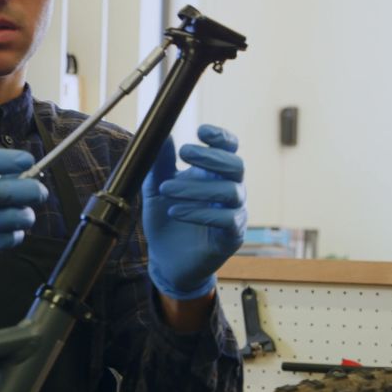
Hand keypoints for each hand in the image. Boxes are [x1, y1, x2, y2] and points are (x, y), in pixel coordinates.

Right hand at [0, 149, 47, 292]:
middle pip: (5, 192)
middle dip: (32, 189)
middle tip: (40, 190)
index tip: (27, 159)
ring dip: (26, 214)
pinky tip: (8, 230)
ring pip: (12, 218)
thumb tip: (16, 167)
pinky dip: (15, 234)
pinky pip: (7, 239)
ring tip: (24, 213)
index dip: (8, 159)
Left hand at [142, 124, 246, 299]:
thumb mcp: (155, 188)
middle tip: (183, 153)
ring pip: (230, 191)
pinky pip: (226, 219)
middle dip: (210, 156)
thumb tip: (162, 133)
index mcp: (214, 174)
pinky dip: (200, 213)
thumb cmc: (165, 219)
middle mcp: (229, 190)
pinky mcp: (232, 236)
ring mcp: (234, 212)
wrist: (167, 260)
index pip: (229, 149)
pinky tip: (175, 212)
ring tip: (165, 190)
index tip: (200, 131)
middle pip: (236, 165)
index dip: (220, 137)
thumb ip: (159, 163)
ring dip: (195, 188)